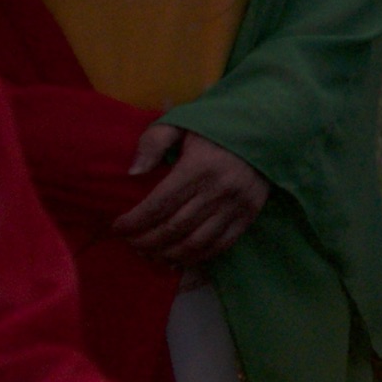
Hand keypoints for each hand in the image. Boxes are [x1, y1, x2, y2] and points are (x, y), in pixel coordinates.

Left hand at [116, 125, 271, 266]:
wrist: (264, 131)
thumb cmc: (215, 129)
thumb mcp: (181, 123)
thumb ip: (153, 142)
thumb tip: (133, 172)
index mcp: (198, 167)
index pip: (159, 204)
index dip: (134, 221)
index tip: (117, 227)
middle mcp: (218, 190)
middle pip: (174, 228)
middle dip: (146, 241)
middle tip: (130, 243)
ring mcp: (236, 206)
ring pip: (195, 243)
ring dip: (168, 254)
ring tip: (150, 254)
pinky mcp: (248, 216)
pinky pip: (219, 245)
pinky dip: (196, 257)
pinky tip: (178, 258)